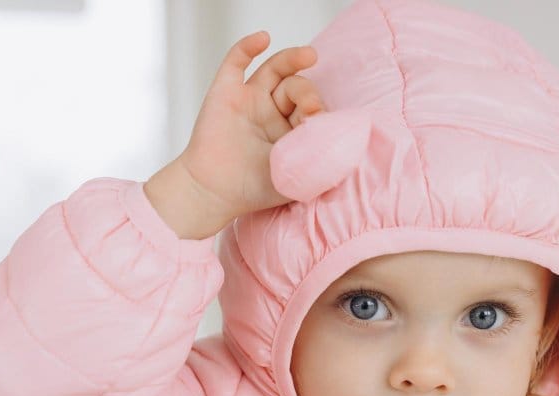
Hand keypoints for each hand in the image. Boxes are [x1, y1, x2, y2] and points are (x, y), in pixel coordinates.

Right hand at [152, 31, 327, 238]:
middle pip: (295, 88)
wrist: (214, 194)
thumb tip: (345, 142)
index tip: (319, 120)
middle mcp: (272, 113)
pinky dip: (248, 47)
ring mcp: (248, 101)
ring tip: (309, 55)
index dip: (318, 110)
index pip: (310, 109)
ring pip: (274, 70)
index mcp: (291, 132)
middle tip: (310, 108)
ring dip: (292, 59)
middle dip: (306, 93)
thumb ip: (321, 159)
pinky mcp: (225, 93)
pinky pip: (236, 62)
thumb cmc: (254, 191)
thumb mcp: (298, 176)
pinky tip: (263, 38)